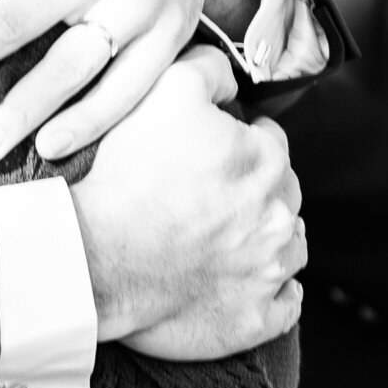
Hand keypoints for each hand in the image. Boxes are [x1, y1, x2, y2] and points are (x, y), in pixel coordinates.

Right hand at [69, 46, 305, 354]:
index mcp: (265, 160)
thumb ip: (209, 69)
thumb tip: (232, 70)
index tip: (208, 155)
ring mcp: (271, 272)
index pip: (270, 140)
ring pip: (289, 247)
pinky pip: (285, 305)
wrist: (98, 258)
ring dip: (267, 240)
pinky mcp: (257, 318)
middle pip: (283, 193)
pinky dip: (272, 294)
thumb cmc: (128, 175)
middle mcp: (280, 216)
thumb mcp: (164, 92)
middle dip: (256, 191)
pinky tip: (242, 282)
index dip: (239, 142)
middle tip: (208, 198)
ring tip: (222, 240)